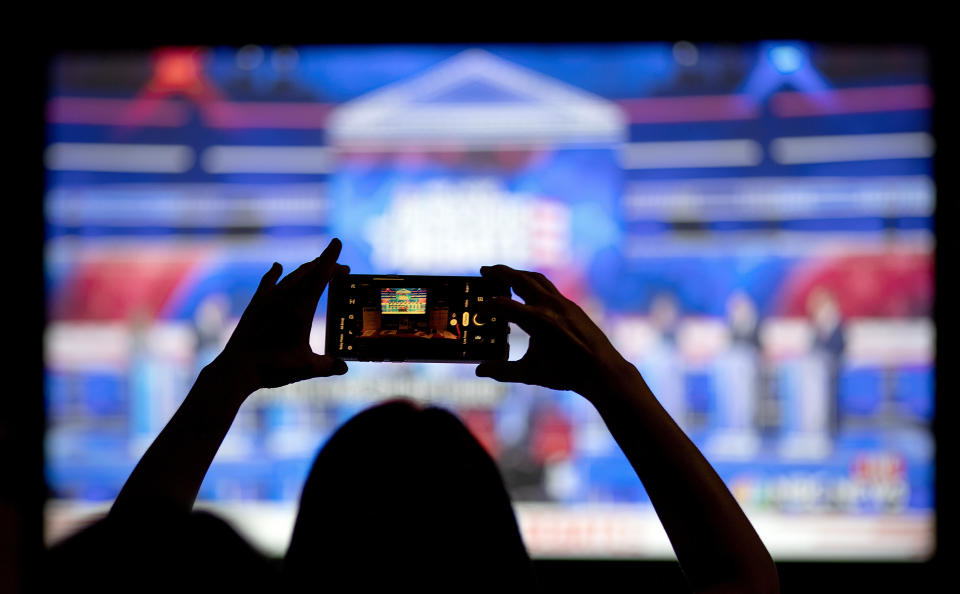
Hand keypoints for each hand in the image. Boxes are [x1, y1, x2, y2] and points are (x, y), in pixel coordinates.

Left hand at [213, 238, 348, 391]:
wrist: (237, 369)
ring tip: (318, 268)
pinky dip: (274, 274)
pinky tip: (277, 267)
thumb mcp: (306, 367)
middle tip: (341, 268)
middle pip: (308, 273)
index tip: (337, 242)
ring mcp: (268, 300)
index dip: (331, 258)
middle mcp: (284, 298)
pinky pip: (267, 283)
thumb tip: (344, 368)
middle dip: (326, 265)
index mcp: (301, 308)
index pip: (320, 275)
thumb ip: (328, 365)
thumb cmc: (273, 367)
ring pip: (291, 277)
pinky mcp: (255, 305)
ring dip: (306, 270)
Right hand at [474, 265, 631, 396]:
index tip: (476, 310)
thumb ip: (502, 371)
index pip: (502, 306)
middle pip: (519, 279)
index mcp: (536, 320)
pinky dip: (534, 283)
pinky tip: (529, 291)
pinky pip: (548, 287)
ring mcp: (562, 303)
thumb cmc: (566, 374)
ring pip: (536, 279)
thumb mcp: (530, 374)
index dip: (485, 307)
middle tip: (484, 270)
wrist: (602, 370)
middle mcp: (549, 306)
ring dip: (518, 273)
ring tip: (505, 274)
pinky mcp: (572, 306)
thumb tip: (479, 371)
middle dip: (500, 272)